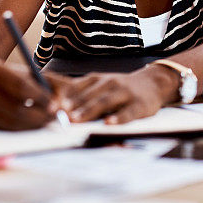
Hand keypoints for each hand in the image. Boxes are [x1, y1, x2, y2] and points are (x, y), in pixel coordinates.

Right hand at [0, 61, 64, 130]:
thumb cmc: (0, 66)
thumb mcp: (18, 66)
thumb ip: (42, 79)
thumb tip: (61, 100)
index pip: (19, 86)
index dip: (39, 96)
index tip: (54, 103)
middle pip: (13, 109)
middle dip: (38, 116)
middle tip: (54, 117)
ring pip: (7, 123)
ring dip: (31, 125)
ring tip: (45, 121)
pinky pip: (1, 128)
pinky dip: (19, 128)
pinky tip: (31, 124)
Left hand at [58, 70, 172, 124]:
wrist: (152, 84)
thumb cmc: (119, 88)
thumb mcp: (99, 84)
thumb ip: (79, 92)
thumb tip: (52, 101)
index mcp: (96, 79)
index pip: (77, 87)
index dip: (63, 98)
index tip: (50, 107)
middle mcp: (109, 83)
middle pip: (88, 95)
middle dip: (73, 106)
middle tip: (59, 116)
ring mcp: (125, 93)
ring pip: (105, 102)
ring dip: (89, 111)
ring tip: (77, 119)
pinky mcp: (139, 105)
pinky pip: (128, 112)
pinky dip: (118, 118)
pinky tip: (109, 123)